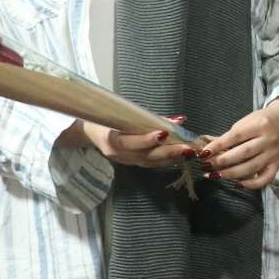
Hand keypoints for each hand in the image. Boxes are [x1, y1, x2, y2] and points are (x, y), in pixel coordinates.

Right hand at [71, 115, 192, 169]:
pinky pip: (150, 164)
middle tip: (187, 148)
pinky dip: (166, 160)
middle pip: (144, 156)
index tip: (163, 134)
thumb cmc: (107, 117)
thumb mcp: (123, 114)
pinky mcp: (130, 163)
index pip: (128, 143)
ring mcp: (124, 161)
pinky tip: (181, 157)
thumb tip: (179, 120)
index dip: (146, 139)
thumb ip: (151, 118)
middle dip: (167, 152)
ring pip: (149, 162)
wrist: (89, 131)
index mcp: (110, 140)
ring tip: (189, 153)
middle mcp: (117, 154)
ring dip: (171, 158)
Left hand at [197, 98, 278, 190]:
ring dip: (230, 174)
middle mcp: (268, 139)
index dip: (218, 146)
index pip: (236, 136)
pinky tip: (238, 184)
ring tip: (214, 175)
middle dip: (222, 161)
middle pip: (243, 153)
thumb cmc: (260, 121)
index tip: (203, 153)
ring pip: (251, 167)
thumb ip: (230, 137)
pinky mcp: (278, 164)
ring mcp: (274, 153)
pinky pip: (265, 178)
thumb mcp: (245, 122)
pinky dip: (251, 184)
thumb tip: (208, 151)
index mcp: (259, 125)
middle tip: (205, 166)